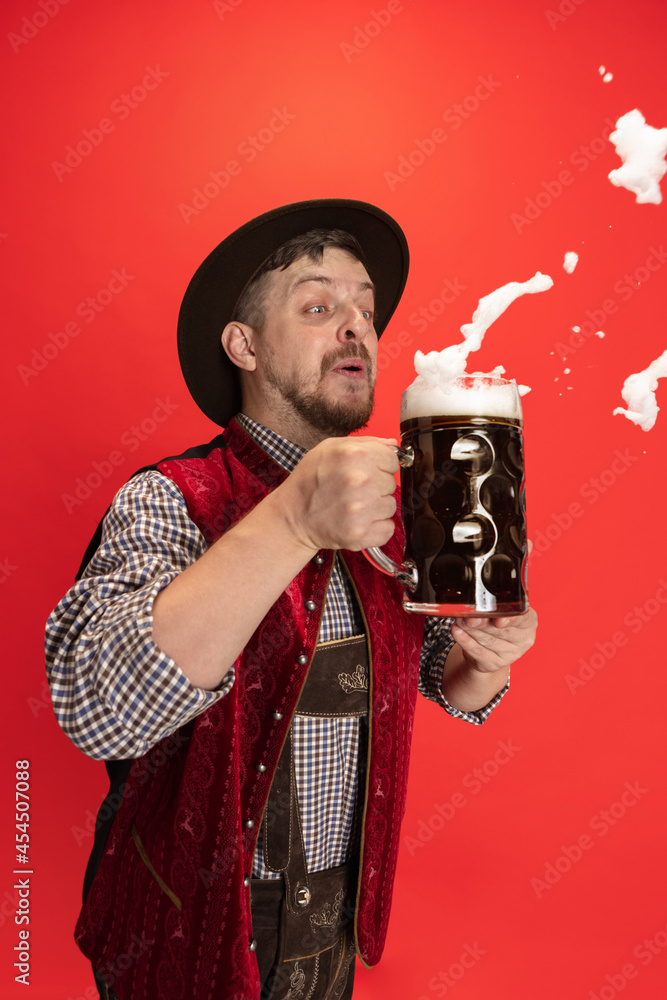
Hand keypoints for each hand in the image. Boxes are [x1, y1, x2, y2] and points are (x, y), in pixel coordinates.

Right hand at [276, 436, 398, 552]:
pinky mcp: (360, 533)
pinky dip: (376, 528)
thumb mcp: (330, 448)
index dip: (379, 466)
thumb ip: (366, 442)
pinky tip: (357, 521)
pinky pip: (387, 529)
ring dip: (375, 508)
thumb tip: (393, 445)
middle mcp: (360, 480)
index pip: (393, 461)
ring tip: (352, 506)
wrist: (292, 517)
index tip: (365, 472)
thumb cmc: (309, 481)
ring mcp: (361, 509)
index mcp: (355, 454)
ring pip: (390, 506)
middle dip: (376, 487)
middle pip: (392, 484)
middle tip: (352, 490)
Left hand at [451, 607, 537, 674]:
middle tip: (469, 617)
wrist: (490, 648)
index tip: (497, 620)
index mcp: (529, 621)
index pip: (523, 619)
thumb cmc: (496, 621)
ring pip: (487, 640)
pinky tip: (457, 631)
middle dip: (483, 623)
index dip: (510, 619)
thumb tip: (476, 602)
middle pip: (501, 631)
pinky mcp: (493, 664)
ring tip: (459, 620)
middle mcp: (523, 640)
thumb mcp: (501, 610)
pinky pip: (477, 651)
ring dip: (470, 630)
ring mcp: (509, 654)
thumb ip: (495, 605)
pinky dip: (464, 640)